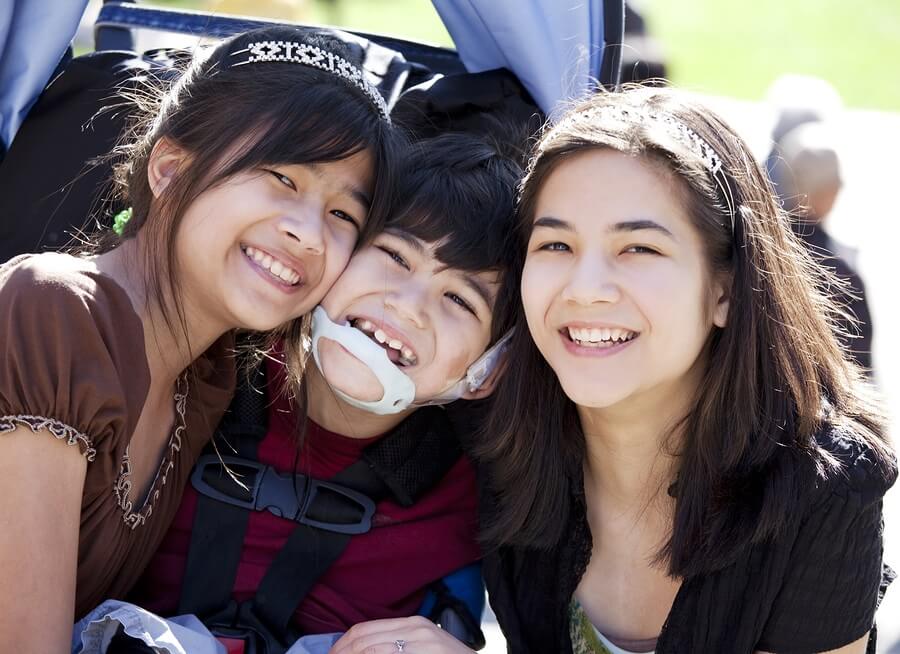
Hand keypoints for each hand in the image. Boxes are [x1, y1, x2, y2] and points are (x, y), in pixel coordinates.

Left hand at [329, 616, 474, 653]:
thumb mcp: (425, 647)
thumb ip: (397, 645)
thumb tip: (365, 650)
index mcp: (412, 624)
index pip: (364, 630)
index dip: (341, 645)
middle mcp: (415, 630)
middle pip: (363, 640)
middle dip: (341, 653)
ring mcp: (422, 644)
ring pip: (371, 650)